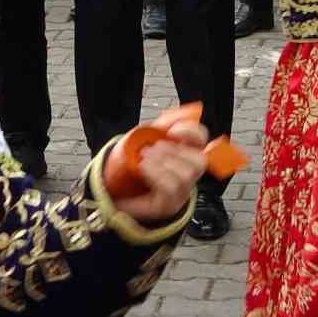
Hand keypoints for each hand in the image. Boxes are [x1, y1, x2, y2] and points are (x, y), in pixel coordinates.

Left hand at [112, 109, 208, 223]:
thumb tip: (186, 112)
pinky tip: (142, 169)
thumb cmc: (136, 160)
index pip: (202, 140)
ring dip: (162, 163)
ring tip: (143, 158)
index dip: (191, 133)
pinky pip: (170, 189)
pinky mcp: (168, 205)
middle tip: (151, 148)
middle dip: (174, 152)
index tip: (172, 131)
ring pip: (185, 176)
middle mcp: (189, 174)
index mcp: (187, 152)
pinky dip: (155, 174)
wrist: (115, 186)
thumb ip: (166, 123)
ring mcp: (181, 191)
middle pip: (199, 162)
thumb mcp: (148, 137)